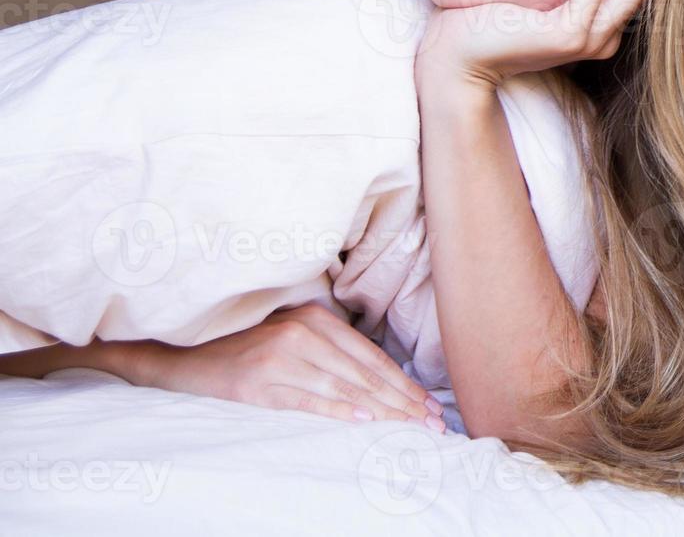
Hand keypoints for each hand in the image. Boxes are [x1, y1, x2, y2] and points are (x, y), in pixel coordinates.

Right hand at [139, 303, 446, 430]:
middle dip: (402, 401)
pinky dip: (339, 411)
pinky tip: (365, 421)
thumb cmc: (249, 354)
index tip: (430, 407)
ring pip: (343, 387)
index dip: (404, 384)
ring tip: (409, 428)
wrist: (186, 361)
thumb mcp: (295, 343)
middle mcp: (302, 333)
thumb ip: (333, 354)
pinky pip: (308, 400)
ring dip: (382, 410)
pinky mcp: (259, 383)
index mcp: (316, 320)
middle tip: (432, 424)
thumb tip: (384, 387)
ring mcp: (280, 357)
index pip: (372, 357)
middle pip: (364, 374)